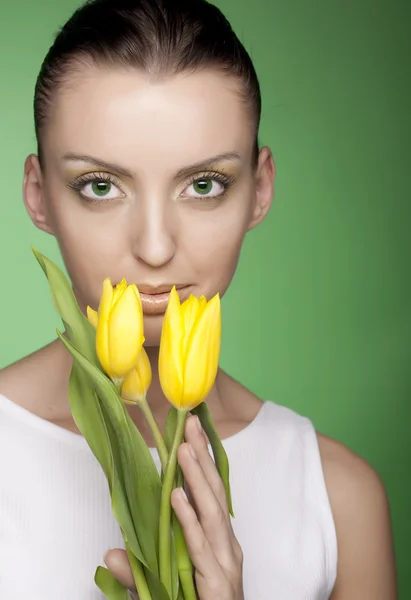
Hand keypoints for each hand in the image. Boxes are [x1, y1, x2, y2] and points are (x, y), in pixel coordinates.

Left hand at [104, 413, 243, 599]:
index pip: (211, 495)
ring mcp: (226, 565)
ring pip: (212, 514)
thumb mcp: (163, 591)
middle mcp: (227, 548)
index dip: (203, 462)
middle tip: (191, 423)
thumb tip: (111, 553)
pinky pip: (200, 548)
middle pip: (215, 495)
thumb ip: (140, 573)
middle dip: (203, 458)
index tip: (191, 431)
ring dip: (197, 480)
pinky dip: (189, 522)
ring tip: (184, 450)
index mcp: (218, 544)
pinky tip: (177, 499)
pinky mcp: (220, 585)